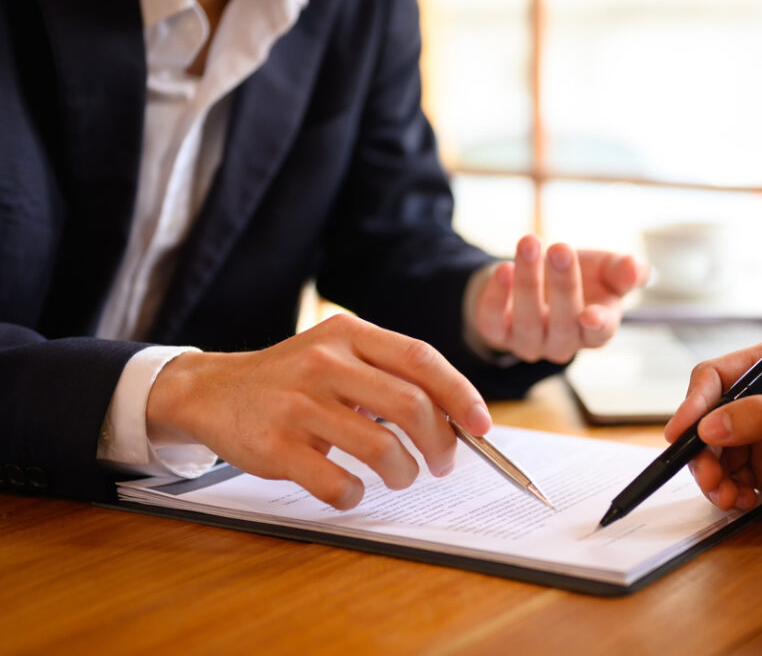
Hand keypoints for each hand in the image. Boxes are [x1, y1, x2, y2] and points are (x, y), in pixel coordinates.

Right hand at [145, 314, 491, 509]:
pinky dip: (355, 495)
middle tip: (442, 463)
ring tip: (401, 476)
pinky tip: (352, 490)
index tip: (481, 425)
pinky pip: (337, 483)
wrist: (211, 392)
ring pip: (381, 448)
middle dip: (440, 442)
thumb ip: (389, 374)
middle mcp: (324, 363)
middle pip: (411, 405)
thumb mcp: (338, 354)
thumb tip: (457, 417)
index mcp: (348, 335)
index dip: (460, 394)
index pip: (421, 359)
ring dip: (404, 473)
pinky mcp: (275, 446)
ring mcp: (298, 405)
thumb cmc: (292, 379)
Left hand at [472, 234, 646, 363]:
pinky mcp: (497, 333)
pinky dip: (496, 298)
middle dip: (562, 285)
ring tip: (529, 243)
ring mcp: (529, 342)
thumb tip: (635, 268)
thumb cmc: (582, 276)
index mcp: (595, 330)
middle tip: (561, 248)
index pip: (600, 334)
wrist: (537, 276)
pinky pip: (493, 323)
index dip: (596, 326)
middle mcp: (562, 343)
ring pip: (527, 321)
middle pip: (563, 323)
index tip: (591, 313)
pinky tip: (502, 269)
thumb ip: (625, 270)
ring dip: (528, 282)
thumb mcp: (607, 269)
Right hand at [666, 342, 761, 511]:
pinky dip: (729, 493)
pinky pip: (733, 480)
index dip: (692, 404)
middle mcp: (759, 399)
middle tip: (709, 477)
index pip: (714, 378)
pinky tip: (742, 502)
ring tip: (727, 496)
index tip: (681, 434)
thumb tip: (708, 428)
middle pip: (707, 421)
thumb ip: (760, 416)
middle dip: (701, 451)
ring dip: (713, 477)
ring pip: (715, 455)